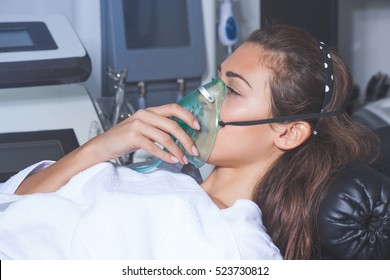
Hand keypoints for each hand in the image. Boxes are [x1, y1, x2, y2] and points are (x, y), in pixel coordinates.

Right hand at [85, 103, 199, 164]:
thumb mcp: (144, 129)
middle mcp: (144, 115)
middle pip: (173, 125)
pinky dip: (165, 155)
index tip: (198, 127)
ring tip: (183, 160)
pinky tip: (172, 160)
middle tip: (194, 151)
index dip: (188, 116)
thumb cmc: (124, 139)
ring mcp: (137, 124)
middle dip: (186, 139)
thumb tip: (181, 136)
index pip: (173, 108)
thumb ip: (159, 128)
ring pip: (165, 137)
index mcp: (150, 111)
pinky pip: (154, 147)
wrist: (102, 146)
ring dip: (177, 150)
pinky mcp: (132, 136)